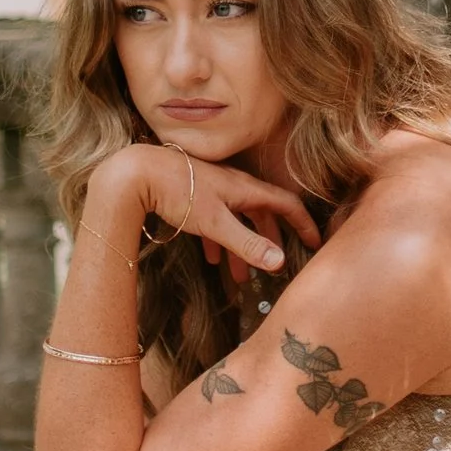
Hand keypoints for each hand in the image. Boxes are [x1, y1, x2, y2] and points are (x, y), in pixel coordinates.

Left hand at [96, 144, 317, 279]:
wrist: (135, 173)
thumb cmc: (177, 192)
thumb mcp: (215, 222)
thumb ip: (247, 244)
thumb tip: (280, 262)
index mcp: (245, 189)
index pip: (286, 204)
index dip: (303, 223)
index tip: (315, 242)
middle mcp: (233, 186)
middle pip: (263, 213)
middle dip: (271, 240)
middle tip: (279, 264)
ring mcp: (213, 191)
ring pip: (237, 221)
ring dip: (242, 247)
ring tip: (240, 277)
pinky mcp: (193, 197)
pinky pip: (215, 222)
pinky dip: (220, 241)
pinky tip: (213, 260)